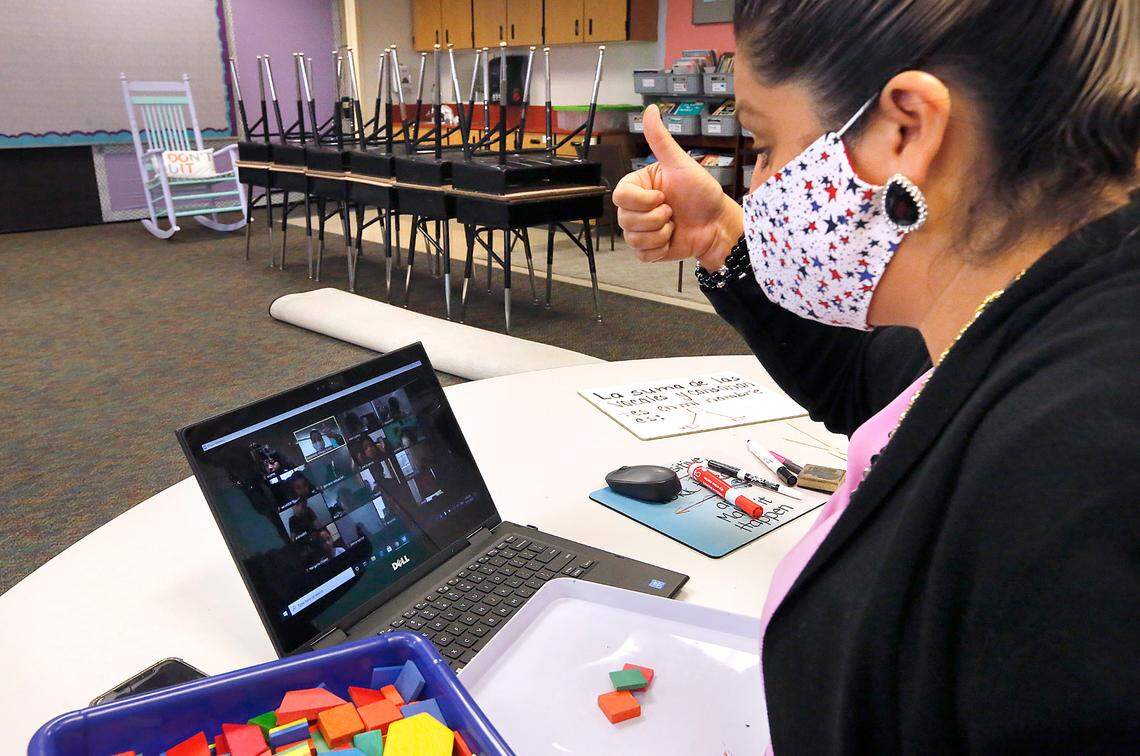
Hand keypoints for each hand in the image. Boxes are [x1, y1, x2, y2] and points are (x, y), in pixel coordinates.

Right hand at [613, 104, 742, 266]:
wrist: (717, 224)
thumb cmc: (702, 192)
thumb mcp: (680, 164)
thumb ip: (660, 140)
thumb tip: (650, 110)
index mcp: (638, 186)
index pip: (621, 197)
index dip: (642, 201)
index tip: (663, 197)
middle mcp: (636, 208)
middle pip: (625, 219)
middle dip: (655, 218)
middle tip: (672, 211)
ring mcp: (640, 230)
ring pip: (633, 238)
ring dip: (660, 233)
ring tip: (674, 224)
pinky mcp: (648, 250)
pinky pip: (641, 254)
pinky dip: (659, 249)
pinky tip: (672, 238)